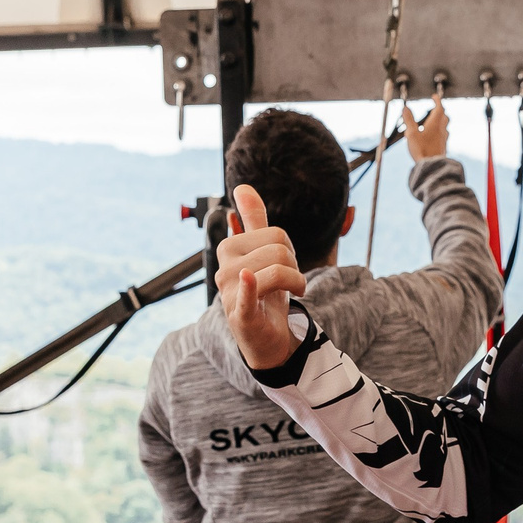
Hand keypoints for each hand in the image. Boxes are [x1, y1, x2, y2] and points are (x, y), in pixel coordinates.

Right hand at [219, 184, 306, 371]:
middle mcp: (224, 268)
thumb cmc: (264, 291)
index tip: (284, 266)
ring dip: (297, 283)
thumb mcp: (261, 253)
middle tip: (287, 283)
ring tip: (291, 292)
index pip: (277, 233)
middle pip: (281, 249)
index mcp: (229, 248)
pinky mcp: (240, 315)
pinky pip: (246, 295)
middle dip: (295, 267)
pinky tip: (246, 278)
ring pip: (280, 270)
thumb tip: (242, 186)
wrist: (266, 336)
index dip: (290, 250)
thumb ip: (252, 219)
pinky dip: (248, 287)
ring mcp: (229, 293)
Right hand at [401, 97, 448, 162]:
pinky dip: (440, 130)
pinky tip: (435, 136)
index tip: (434, 97)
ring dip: (441, 120)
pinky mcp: (443, 147)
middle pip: (444, 116)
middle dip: (440, 110)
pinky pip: (443, 135)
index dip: (437, 101)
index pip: (439, 108)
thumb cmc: (422, 150)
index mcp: (435, 124)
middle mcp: (441, 130)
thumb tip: (406, 108)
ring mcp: (443, 139)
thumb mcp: (411, 134)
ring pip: (445, 126)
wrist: (432, 167)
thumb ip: (409, 120)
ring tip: (435, 120)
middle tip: (435, 107)